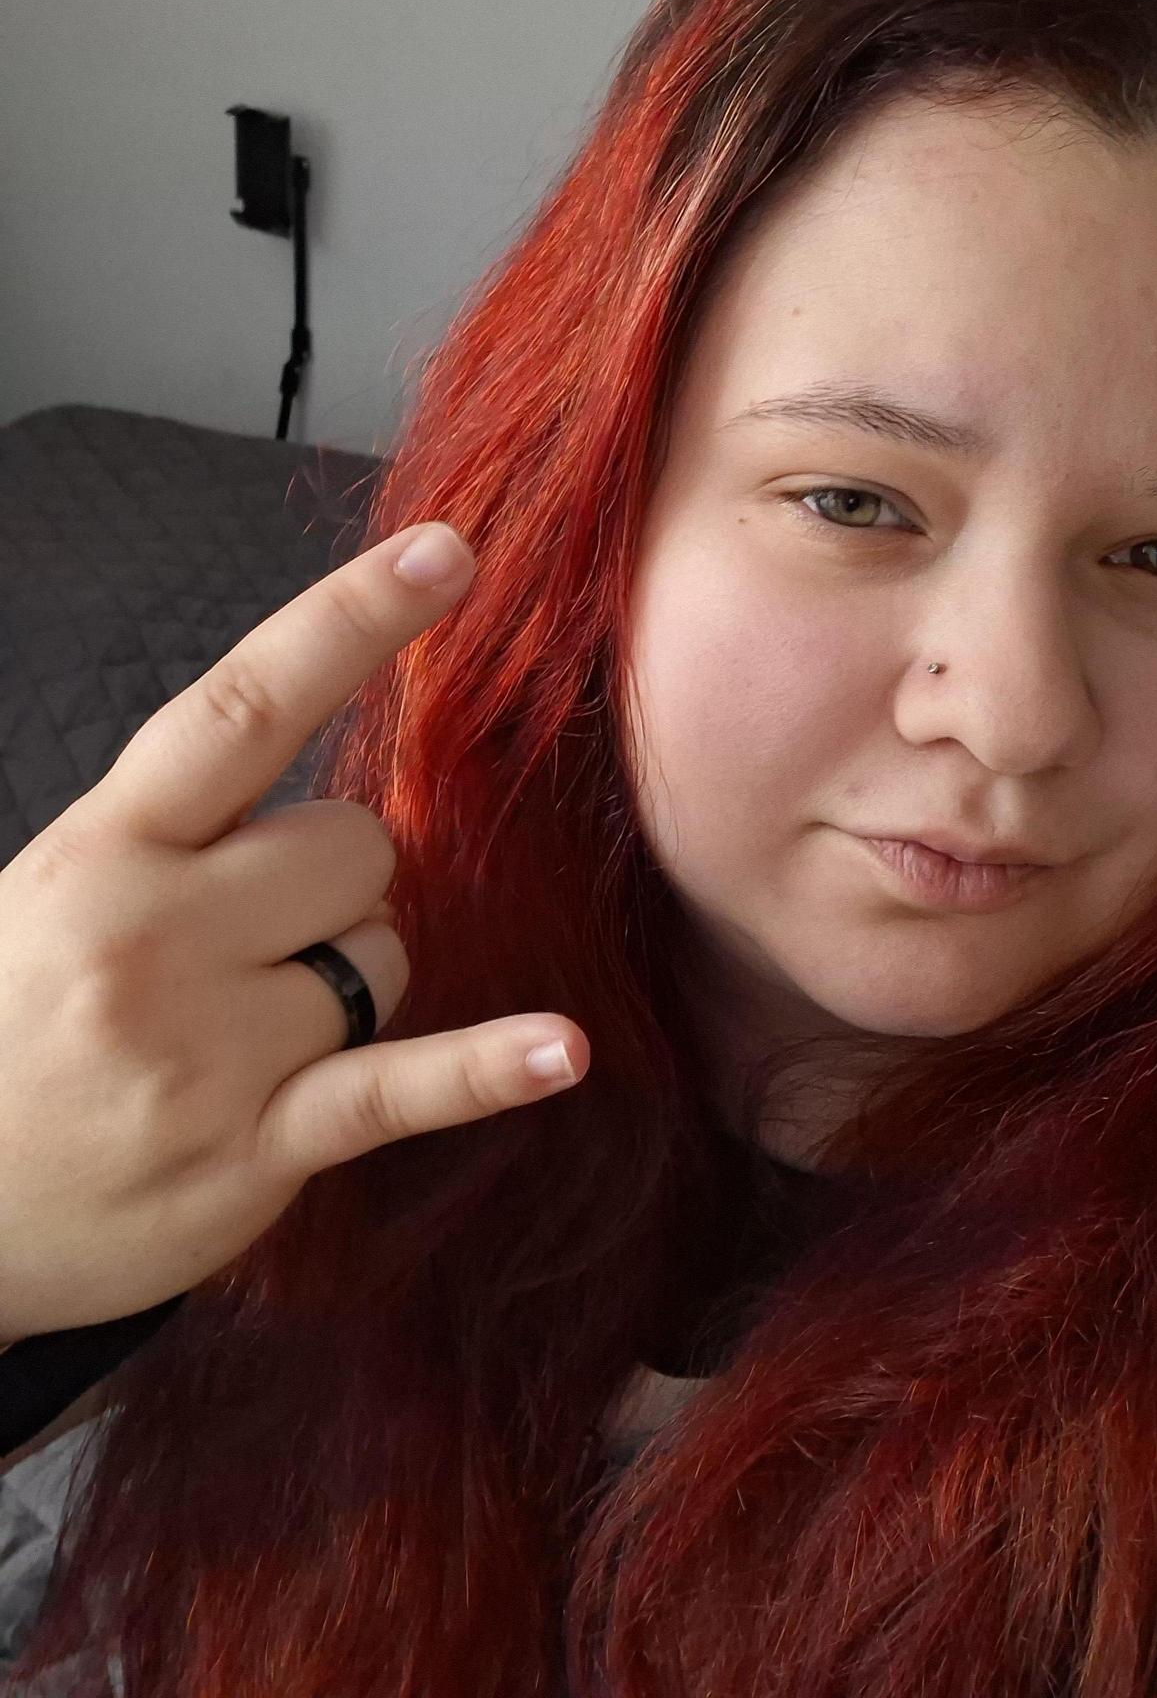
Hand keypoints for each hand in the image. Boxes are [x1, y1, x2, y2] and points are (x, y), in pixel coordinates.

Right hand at [0, 521, 586, 1339]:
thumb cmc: (7, 1030)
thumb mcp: (56, 892)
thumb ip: (184, 833)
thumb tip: (342, 810)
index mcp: (104, 850)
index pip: (243, 707)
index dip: (350, 621)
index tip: (445, 550)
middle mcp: (156, 935)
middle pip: (357, 846)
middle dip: (345, 881)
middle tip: (266, 939)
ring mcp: (207, 1047)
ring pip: (386, 956)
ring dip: (355, 983)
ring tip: (252, 1033)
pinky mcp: (251, 1148)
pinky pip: (395, 1088)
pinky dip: (484, 1070)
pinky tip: (558, 1049)